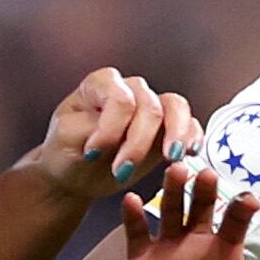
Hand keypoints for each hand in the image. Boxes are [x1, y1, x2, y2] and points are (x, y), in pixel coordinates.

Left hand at [11, 66, 199, 200]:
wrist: (74, 174)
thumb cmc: (66, 151)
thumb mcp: (66, 137)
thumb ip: (90, 127)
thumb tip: (114, 132)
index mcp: (100, 85)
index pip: (119, 98)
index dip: (111, 128)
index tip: (93, 152)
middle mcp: (129, 90)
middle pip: (149, 106)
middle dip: (138, 142)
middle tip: (122, 169)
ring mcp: (149, 108)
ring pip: (176, 107)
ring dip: (176, 134)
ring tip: (172, 156)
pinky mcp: (165, 130)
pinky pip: (189, 124)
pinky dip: (193, 137)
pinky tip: (190, 153)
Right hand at [113, 164, 259, 259]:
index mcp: (225, 252)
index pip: (235, 223)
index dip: (241, 210)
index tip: (248, 199)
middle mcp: (197, 241)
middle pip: (202, 208)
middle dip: (205, 191)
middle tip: (206, 174)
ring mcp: (168, 246)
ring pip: (171, 211)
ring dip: (173, 191)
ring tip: (174, 172)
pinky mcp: (141, 257)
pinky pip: (137, 232)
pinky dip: (133, 216)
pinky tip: (131, 200)